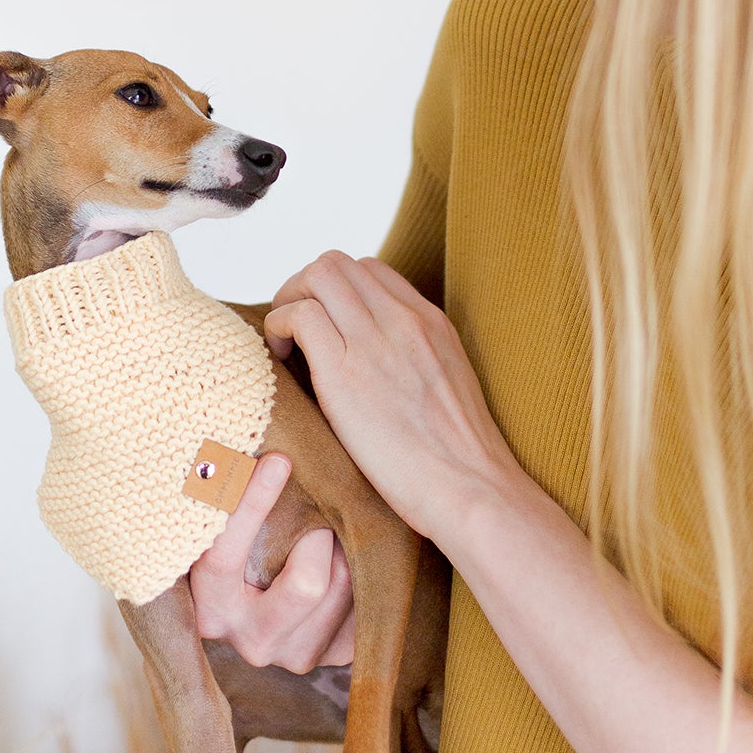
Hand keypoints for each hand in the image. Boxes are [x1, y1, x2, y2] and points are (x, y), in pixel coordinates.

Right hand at [190, 453, 355, 671]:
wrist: (266, 600)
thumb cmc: (246, 543)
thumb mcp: (229, 526)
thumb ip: (233, 494)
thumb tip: (261, 445)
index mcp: (211, 607)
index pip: (224, 556)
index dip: (252, 504)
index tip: (279, 459)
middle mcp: (250, 641)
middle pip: (306, 586)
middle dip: (319, 538)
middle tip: (317, 516)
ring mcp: (294, 655)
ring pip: (343, 586)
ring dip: (342, 549)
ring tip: (328, 534)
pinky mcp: (334, 655)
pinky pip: (366, 602)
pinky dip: (362, 569)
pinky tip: (346, 557)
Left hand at [263, 252, 527, 550]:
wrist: (472, 489)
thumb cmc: (458, 461)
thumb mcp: (445, 386)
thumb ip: (413, 360)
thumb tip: (370, 365)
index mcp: (431, 322)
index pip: (371, 271)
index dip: (336, 291)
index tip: (325, 325)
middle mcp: (404, 319)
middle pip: (337, 263)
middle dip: (304, 286)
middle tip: (295, 329)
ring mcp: (376, 340)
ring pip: (317, 275)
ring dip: (289, 300)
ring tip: (287, 343)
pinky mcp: (346, 372)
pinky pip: (299, 315)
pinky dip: (279, 326)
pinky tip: (285, 360)